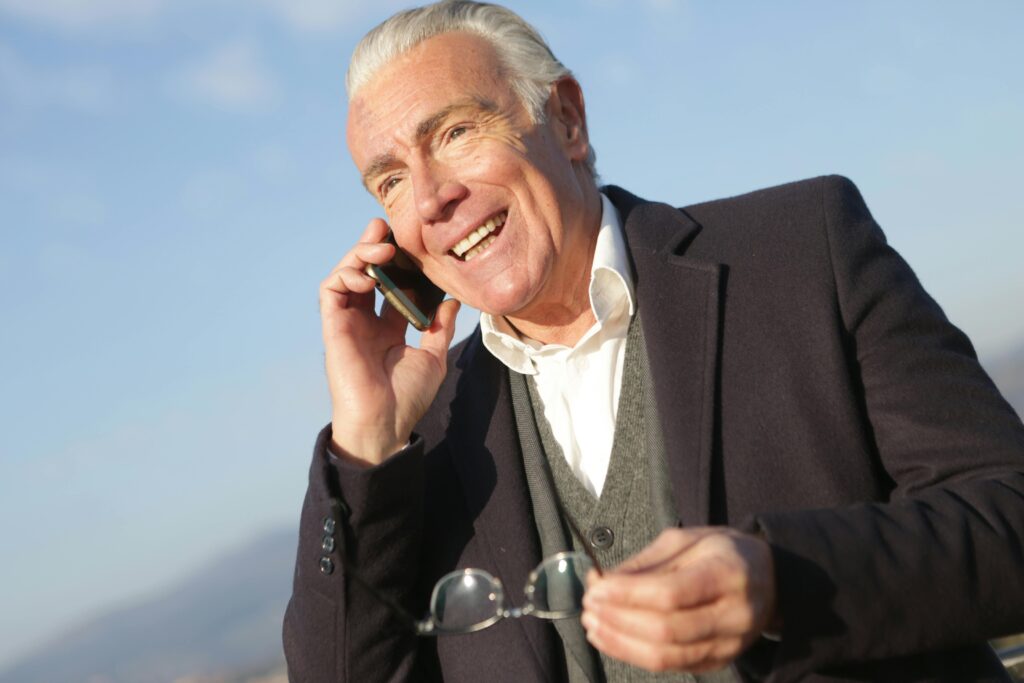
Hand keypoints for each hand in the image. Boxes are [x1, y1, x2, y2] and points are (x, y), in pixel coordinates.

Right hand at [319, 218, 460, 465]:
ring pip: (345, 274)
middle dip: (373, 246)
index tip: (410, 241)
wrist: (386, 424)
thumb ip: (440, 328)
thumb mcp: (433, 358)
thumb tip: (452, 300)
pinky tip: (368, 274)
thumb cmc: (407, 398)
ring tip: (382, 247)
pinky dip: (346, 275)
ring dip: (359, 254)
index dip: (397, 261)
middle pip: (365, 272)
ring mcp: (348, 322)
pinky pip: (332, 291)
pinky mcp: (334, 327)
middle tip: (388, 228)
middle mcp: (365, 321)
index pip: (390, 284)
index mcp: (387, 327)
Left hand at [581, 527, 776, 673]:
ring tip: (593, 625)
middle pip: (667, 629)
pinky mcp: (718, 662)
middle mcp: (735, 614)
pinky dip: (634, 654)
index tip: (596, 589)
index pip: (672, 592)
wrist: (769, 578)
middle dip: (619, 620)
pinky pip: (671, 665)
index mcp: (729, 573)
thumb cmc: (721, 552)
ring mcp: (730, 644)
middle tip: (589, 607)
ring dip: (621, 642)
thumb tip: (602, 582)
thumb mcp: (687, 539)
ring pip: (666, 655)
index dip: (628, 594)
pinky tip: (611, 638)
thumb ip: (645, 562)